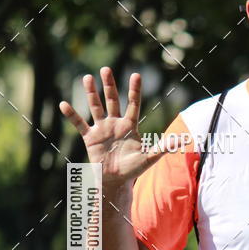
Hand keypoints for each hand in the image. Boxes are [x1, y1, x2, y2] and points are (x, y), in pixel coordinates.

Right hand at [59, 67, 162, 185]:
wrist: (116, 180)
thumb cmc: (134, 168)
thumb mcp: (150, 158)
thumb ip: (164, 147)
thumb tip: (184, 141)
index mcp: (130, 125)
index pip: (133, 104)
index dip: (134, 90)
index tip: (136, 74)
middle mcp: (115, 123)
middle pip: (112, 100)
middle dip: (109, 85)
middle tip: (106, 69)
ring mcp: (102, 129)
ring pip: (96, 107)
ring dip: (91, 93)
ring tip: (87, 77)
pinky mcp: (90, 137)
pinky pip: (79, 124)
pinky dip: (72, 115)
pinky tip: (64, 104)